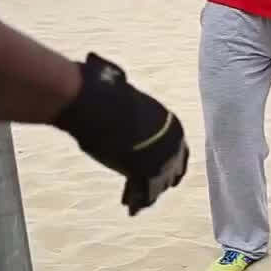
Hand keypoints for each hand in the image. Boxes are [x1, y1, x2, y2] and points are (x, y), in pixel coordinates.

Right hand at [51, 53, 189, 216]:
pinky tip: (131, 208)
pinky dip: (136, 201)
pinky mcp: (142, 172)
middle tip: (156, 189)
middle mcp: (171, 144)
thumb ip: (116, 85)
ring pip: (158, 184)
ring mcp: (158, 159)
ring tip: (140, 203)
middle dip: (162, 178)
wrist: (100, 104)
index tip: (164, 167)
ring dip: (149, 194)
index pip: (177, 148)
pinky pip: (142, 192)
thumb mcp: (118, 86)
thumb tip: (93, 61)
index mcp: (171, 125)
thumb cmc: (105, 90)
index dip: (169, 158)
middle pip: (171, 168)